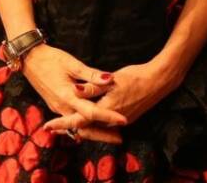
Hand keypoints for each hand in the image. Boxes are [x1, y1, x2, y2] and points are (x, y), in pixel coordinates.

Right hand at [19, 45, 126, 143]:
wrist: (30, 59)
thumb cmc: (51, 59)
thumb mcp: (72, 63)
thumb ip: (91, 74)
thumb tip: (109, 79)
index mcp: (67, 96)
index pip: (92, 112)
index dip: (108, 117)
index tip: (123, 120)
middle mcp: (62, 107)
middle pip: (84, 127)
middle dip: (102, 134)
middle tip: (120, 138)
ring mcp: (57, 108)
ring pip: (77, 127)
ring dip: (94, 132)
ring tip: (111, 135)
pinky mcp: (56, 106)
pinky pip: (71, 122)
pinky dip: (83, 126)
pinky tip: (93, 127)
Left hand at [43, 58, 179, 134]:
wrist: (158, 81)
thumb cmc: (135, 77)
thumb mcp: (112, 79)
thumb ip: (92, 86)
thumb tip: (74, 90)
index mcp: (106, 110)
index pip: (79, 120)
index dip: (62, 123)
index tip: (48, 126)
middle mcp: (112, 120)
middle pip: (85, 129)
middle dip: (68, 128)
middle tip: (52, 127)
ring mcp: (120, 122)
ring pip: (94, 129)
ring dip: (80, 127)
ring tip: (64, 124)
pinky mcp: (126, 119)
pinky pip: (104, 127)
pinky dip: (92, 125)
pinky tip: (86, 120)